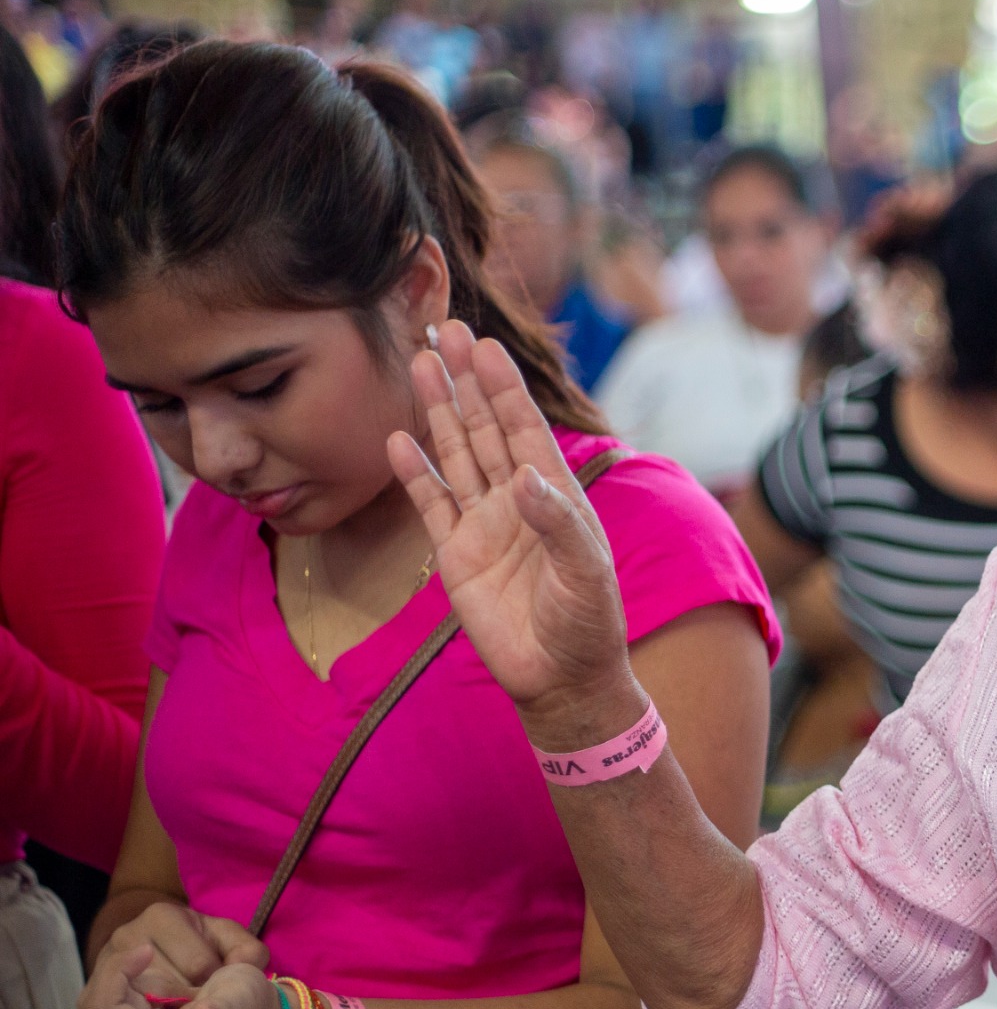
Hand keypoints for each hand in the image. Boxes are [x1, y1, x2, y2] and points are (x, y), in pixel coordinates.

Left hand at [78, 909, 278, 1008]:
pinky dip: (133, 976)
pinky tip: (167, 981)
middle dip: (139, 973)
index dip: (117, 970)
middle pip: (100, 994)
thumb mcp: (246, 1002)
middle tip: (184, 975)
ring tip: (183, 979)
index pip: (100, 1008)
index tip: (146, 949)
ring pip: (103, 987)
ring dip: (139, 972)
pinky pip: (107, 991)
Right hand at [388, 324, 637, 734]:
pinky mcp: (454, 554)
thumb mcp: (586, 572)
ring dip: (438, 412)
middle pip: (485, 429)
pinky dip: (414, 473)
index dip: (504, 388)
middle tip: (445, 331)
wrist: (560, 677)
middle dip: (467, 381)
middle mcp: (517, 500)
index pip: (524, 430)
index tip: (484, 346)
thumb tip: (523, 477)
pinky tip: (397, 439)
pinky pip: (430, 504)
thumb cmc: (587, 624)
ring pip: (455, 455)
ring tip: (419, 364)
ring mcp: (483, 524)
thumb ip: (558, 523)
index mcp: (555, 496)